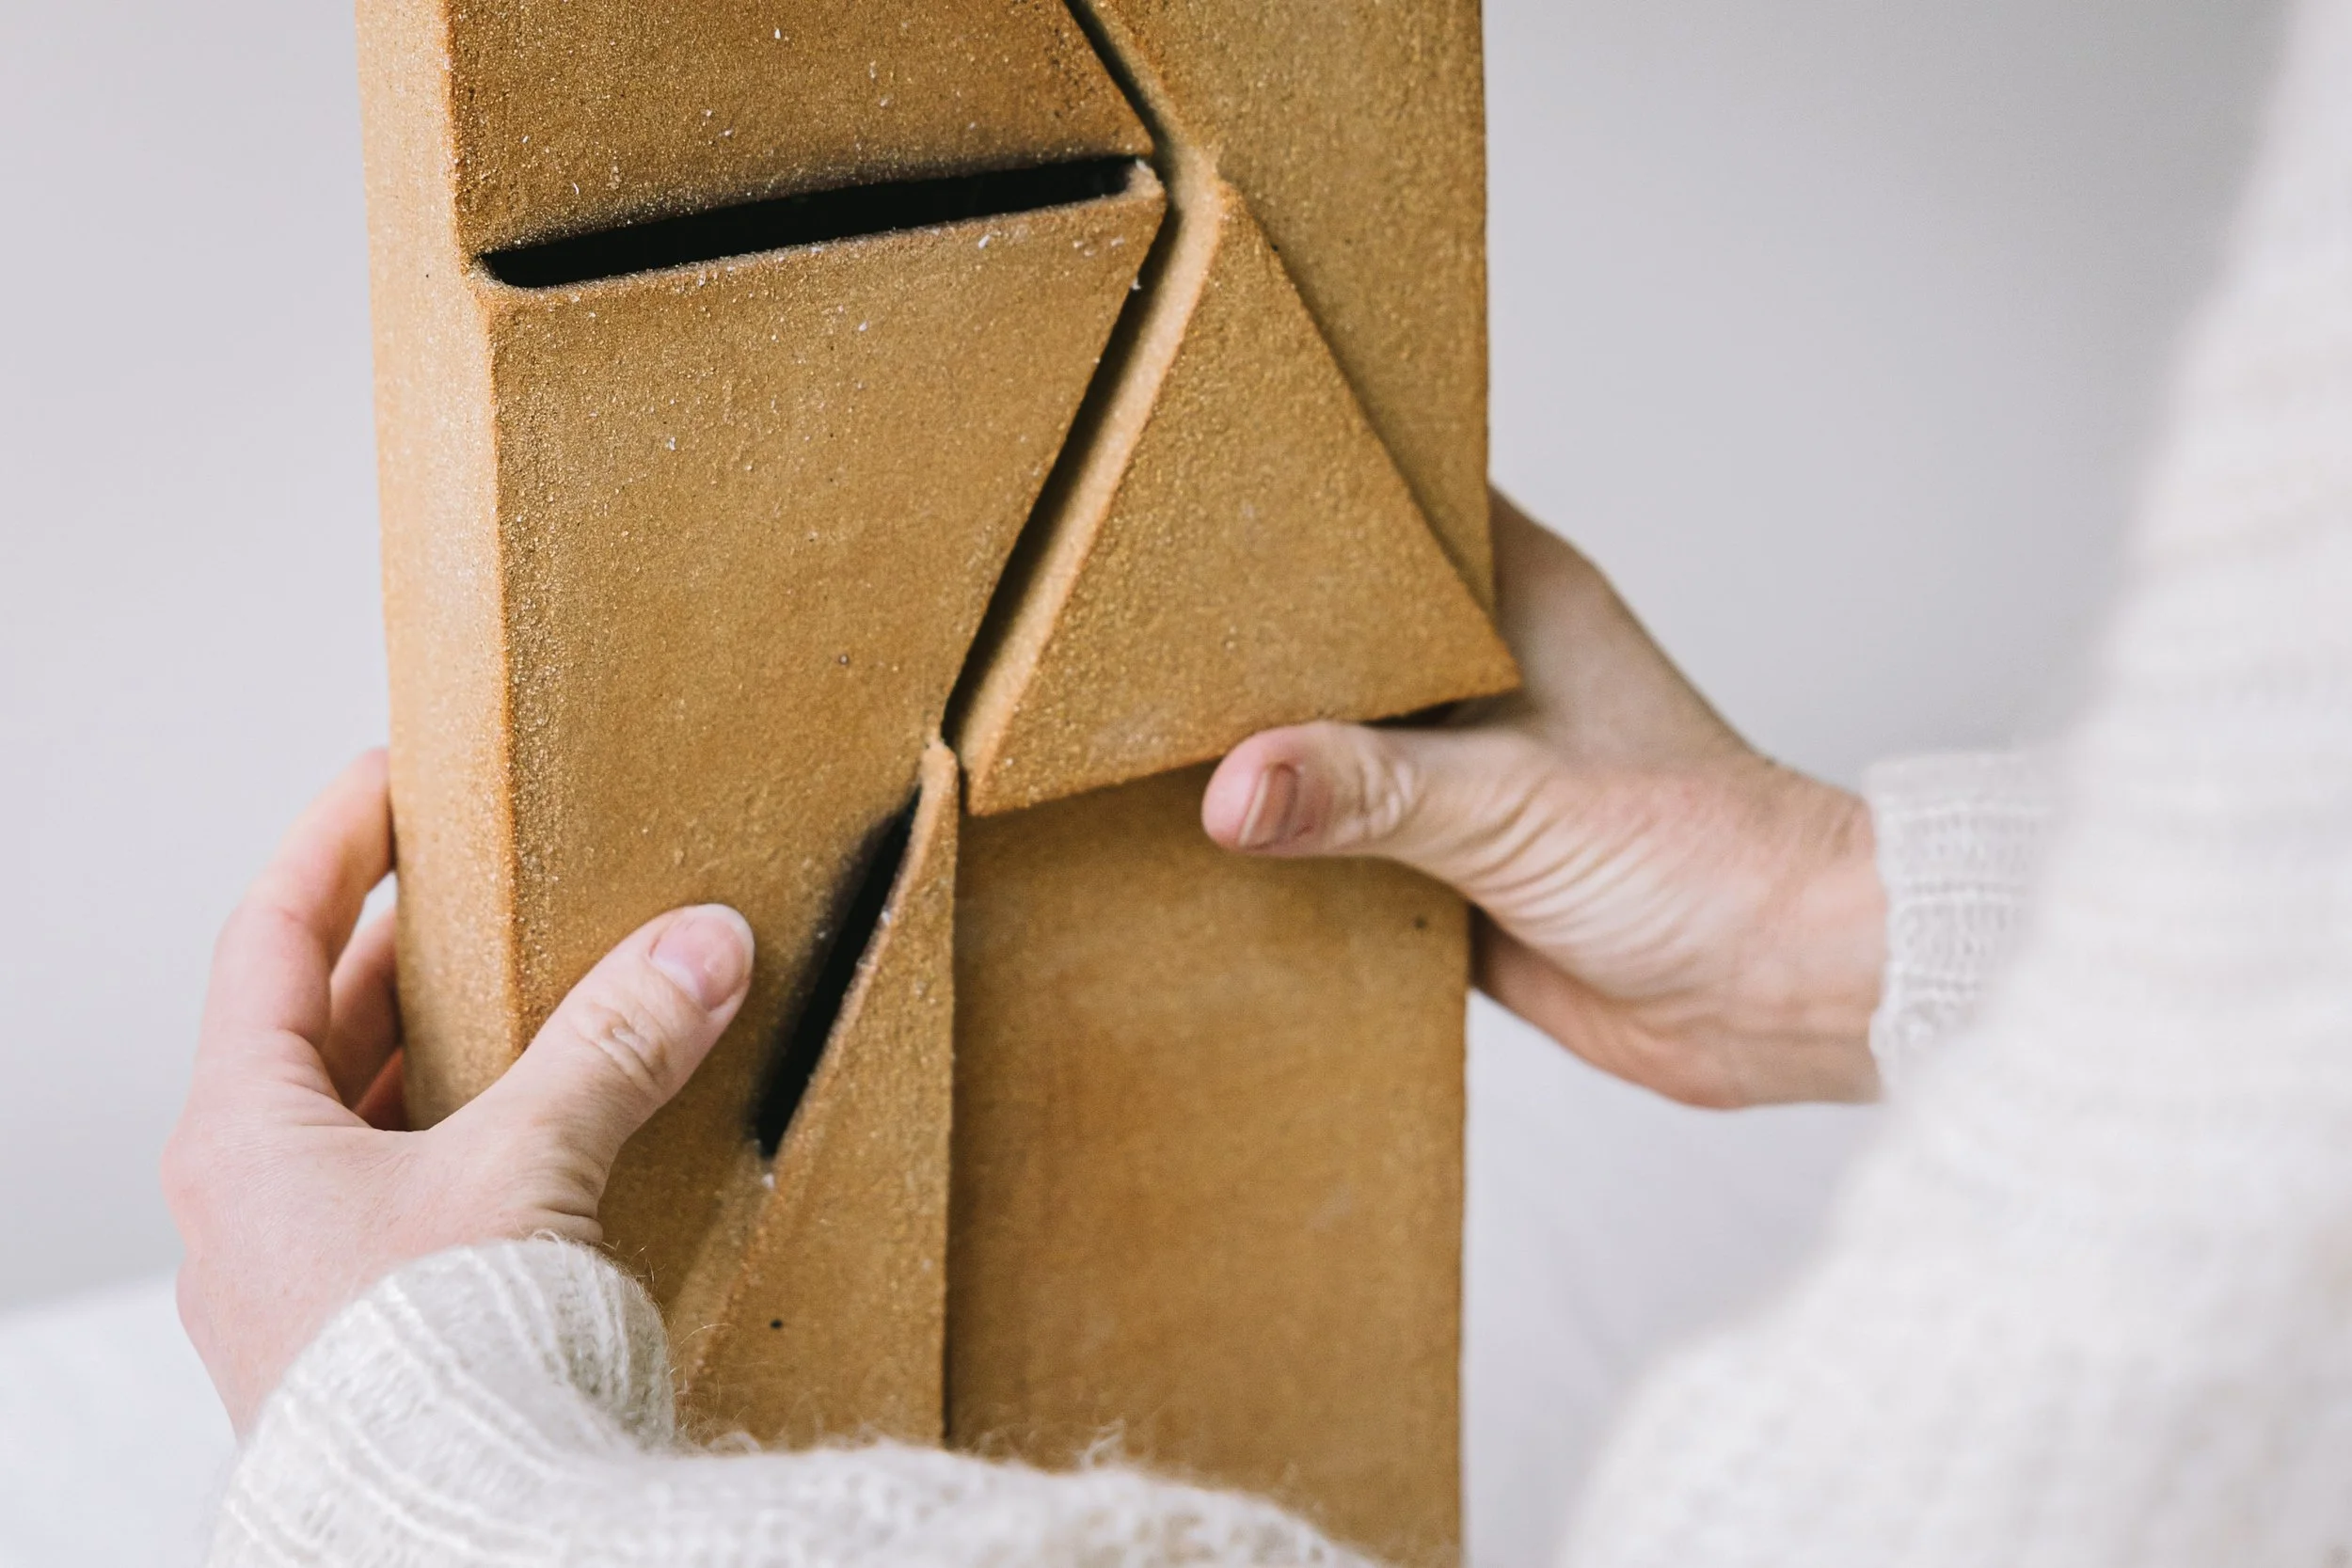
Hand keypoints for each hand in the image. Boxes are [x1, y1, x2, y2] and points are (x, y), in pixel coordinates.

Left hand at [162, 750, 753, 1431]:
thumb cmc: (432, 1361)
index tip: (390, 774)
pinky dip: (481, 1135)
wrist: (450, 1533)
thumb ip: (614, 1043)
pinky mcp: (372, 1327)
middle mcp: (254, 1199)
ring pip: (368, 1116)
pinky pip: (414, 1193)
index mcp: (246, 1134)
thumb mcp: (530, 1165)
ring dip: (451, 1047)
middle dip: (408, 948)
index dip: (331, 843)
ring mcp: (305, 1270)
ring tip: (541, 990)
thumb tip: (700, 944)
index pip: (270, 939)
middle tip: (485, 877)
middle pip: (319, 1027)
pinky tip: (559, 1129)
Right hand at [1203, 492, 1883, 1107]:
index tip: (1186, 483)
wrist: (1768, 995)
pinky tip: (1203, 847)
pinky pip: (1339, 837)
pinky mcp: (1446, 857)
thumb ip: (1365, 790)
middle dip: (1246, 637)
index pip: (1388, 505)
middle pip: (1334, 628)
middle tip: (1129, 623)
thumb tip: (1230, 791)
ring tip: (1138, 733)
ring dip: (1261, 749)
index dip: (1296, 488)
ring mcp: (1459, 764)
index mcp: (1513, 594)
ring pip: (1329, 735)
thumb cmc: (1700, 856)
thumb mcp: (1512, 803)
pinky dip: (1287, 846)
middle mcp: (1480, 666)